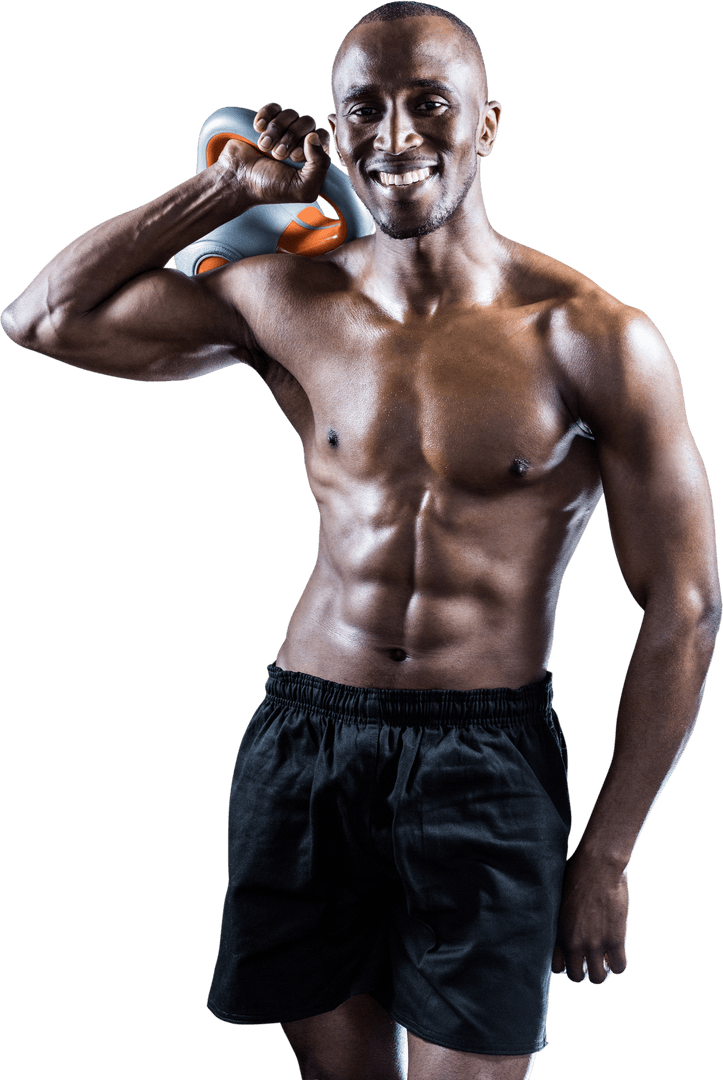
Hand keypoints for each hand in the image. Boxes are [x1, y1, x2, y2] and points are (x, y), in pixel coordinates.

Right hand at [217, 102, 331, 207]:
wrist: (238, 180)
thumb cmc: (270, 188)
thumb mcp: (302, 189)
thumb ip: (320, 167)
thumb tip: (315, 136)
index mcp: (313, 157)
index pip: (322, 136)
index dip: (310, 143)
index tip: (294, 158)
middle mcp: (301, 142)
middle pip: (308, 121)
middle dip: (290, 138)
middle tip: (277, 155)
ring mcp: (284, 130)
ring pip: (290, 113)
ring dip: (275, 131)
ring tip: (264, 147)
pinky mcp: (268, 121)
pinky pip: (274, 107)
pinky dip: (265, 116)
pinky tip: (258, 129)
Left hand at [552, 850, 629, 984]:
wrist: (597, 865)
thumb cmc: (575, 872)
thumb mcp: (557, 895)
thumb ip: (557, 915)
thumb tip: (556, 919)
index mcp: (557, 931)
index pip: (556, 966)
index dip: (566, 963)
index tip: (573, 955)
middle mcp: (574, 942)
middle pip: (576, 976)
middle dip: (583, 969)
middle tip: (590, 956)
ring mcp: (594, 943)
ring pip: (598, 978)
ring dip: (602, 970)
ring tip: (604, 956)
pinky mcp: (615, 940)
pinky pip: (619, 968)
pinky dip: (618, 964)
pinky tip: (617, 951)